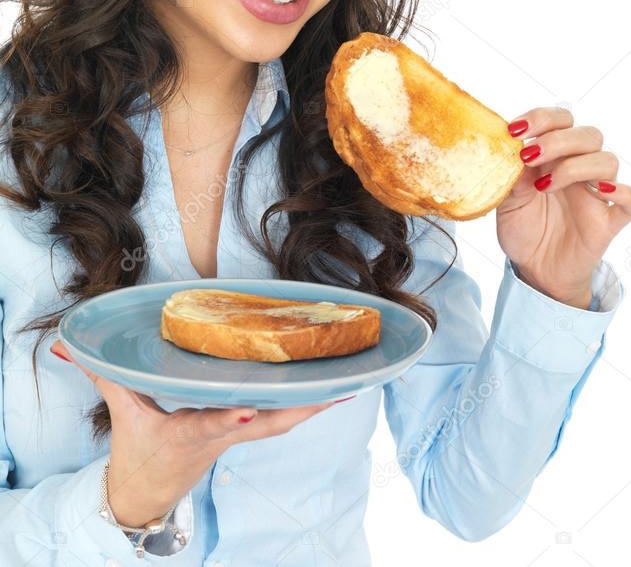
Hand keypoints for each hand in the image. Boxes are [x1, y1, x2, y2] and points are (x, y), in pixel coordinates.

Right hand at [49, 340, 338, 526]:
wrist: (147, 495)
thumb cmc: (138, 452)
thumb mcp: (122, 414)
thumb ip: (104, 376)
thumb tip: (71, 345)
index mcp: (186, 434)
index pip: (208, 427)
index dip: (227, 421)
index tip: (247, 412)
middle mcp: (219, 437)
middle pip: (266, 426)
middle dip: (299, 409)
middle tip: (334, 390)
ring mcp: (236, 437)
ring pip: (280, 422)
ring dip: (312, 405)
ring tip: (347, 383)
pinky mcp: (245, 433)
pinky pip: (279, 418)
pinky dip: (303, 404)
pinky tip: (329, 388)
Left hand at [497, 107, 630, 307]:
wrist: (535, 270)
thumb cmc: (524, 229)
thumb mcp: (507, 200)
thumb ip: (511, 175)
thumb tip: (510, 150)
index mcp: (556, 156)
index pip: (562, 120)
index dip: (542, 118)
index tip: (515, 130)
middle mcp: (580, 169)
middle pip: (588, 135)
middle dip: (558, 139)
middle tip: (530, 156)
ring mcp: (597, 194)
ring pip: (608, 161)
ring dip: (577, 166)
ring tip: (544, 186)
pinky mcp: (609, 221)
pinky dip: (623, 191)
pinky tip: (600, 191)